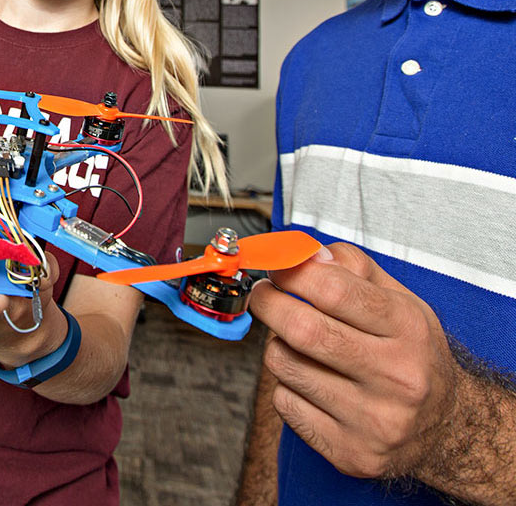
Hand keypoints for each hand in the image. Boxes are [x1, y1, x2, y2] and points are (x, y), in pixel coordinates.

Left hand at [248, 242, 460, 479]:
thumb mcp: (398, 299)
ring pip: (284, 364)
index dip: (292, 272)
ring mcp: (374, 421)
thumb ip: (351, 266)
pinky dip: (287, 386)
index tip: (275, 266)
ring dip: (278, 345)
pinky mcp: (351, 454)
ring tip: (299, 344)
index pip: (336, 290)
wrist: (445, 427)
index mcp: (408, 330)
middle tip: (263, 294)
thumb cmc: (409, 351)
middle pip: (303, 330)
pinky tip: (312, 383)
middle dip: (268, 303)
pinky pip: (285, 404)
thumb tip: (304, 254)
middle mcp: (397, 377)